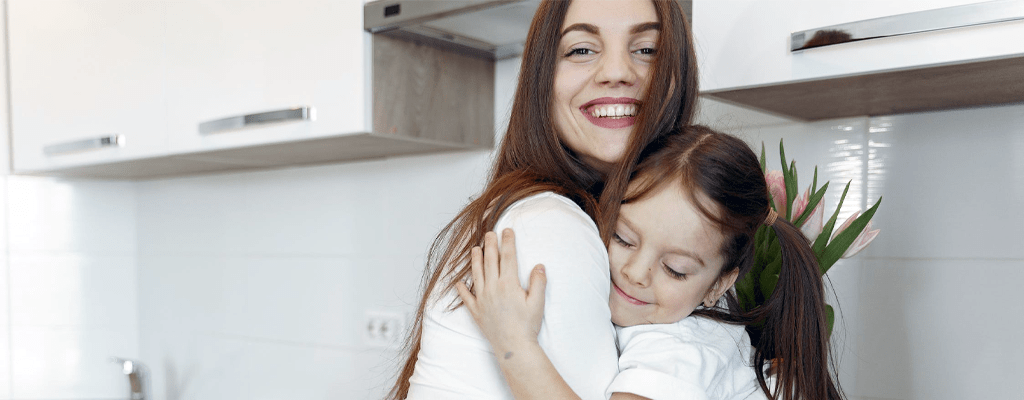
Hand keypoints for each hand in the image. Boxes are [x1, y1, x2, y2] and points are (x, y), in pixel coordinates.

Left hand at [457, 228, 546, 355]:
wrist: (513, 347)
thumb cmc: (527, 326)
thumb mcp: (537, 303)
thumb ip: (538, 283)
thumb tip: (539, 265)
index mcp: (508, 284)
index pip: (508, 257)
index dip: (508, 242)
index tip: (507, 230)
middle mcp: (493, 289)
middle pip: (491, 261)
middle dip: (490, 245)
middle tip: (489, 233)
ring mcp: (482, 300)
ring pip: (477, 275)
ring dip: (475, 260)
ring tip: (475, 249)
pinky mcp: (477, 312)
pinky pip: (467, 298)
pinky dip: (462, 289)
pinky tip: (459, 282)